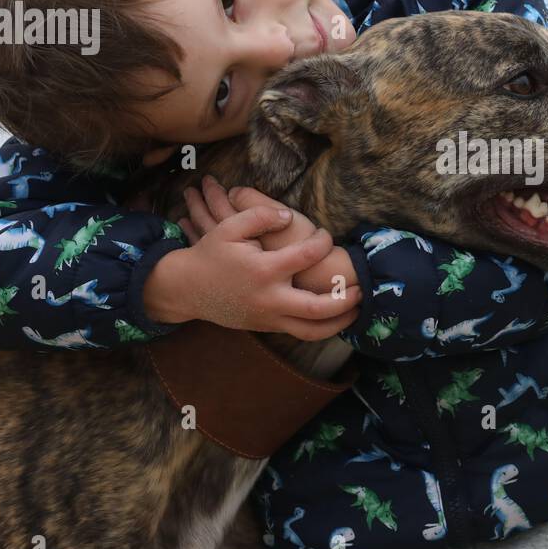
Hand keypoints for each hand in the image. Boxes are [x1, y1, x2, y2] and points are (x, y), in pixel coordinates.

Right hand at [143, 176, 360, 338]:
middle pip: (318, 309)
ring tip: (356, 310)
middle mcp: (270, 298)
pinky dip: (321, 327)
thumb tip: (290, 216)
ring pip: (311, 331)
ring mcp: (268, 317)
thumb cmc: (211, 255)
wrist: (186, 290)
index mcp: (264, 271)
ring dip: (339, 324)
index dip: (323, 242)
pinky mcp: (266, 327)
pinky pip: (300, 333)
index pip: (307, 256)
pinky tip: (335, 315)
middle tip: (361, 288)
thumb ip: (260, 215)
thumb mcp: (229, 227)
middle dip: (345, 299)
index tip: (326, 236)